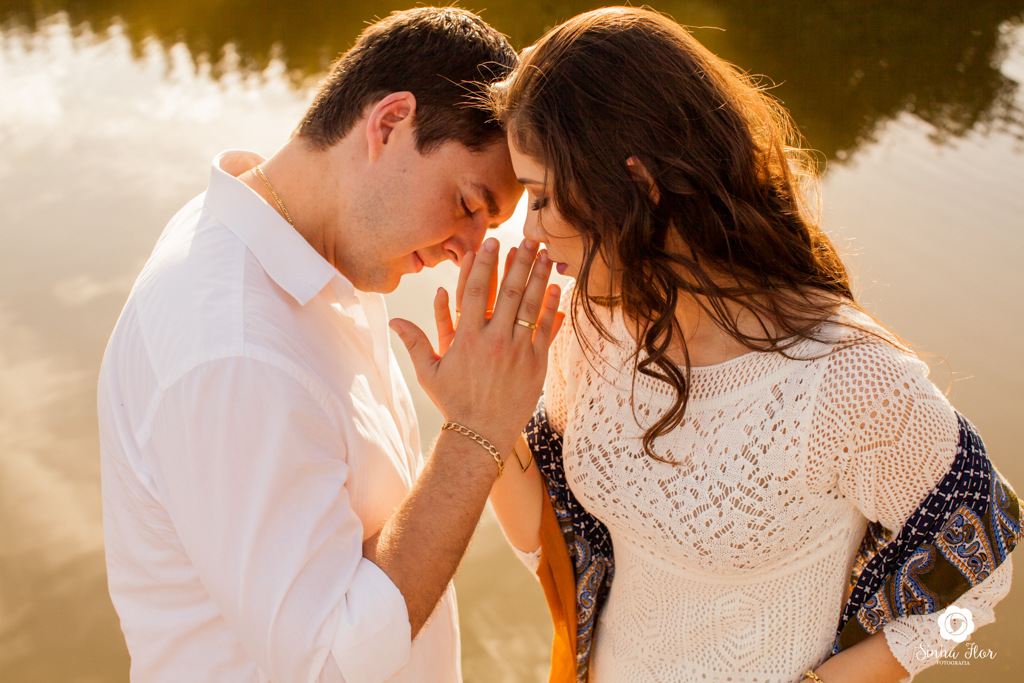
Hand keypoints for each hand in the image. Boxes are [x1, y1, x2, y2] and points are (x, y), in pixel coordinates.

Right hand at [389, 238, 561, 457]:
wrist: (480, 435)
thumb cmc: (453, 402)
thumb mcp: (429, 373)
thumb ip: (414, 342)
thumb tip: (393, 321)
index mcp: (466, 339)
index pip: (475, 292)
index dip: (484, 265)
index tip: (491, 244)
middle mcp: (493, 341)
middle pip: (508, 292)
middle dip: (518, 262)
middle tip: (526, 239)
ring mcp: (517, 352)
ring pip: (530, 306)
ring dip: (538, 277)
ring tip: (544, 254)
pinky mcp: (535, 364)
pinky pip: (545, 330)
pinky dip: (551, 307)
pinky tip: (556, 287)